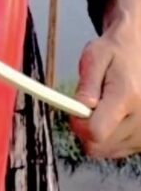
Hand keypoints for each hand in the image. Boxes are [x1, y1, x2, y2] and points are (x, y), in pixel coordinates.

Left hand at [70, 13, 140, 158]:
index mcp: (127, 95)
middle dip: (87, 127)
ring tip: (105, 106)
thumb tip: (78, 109)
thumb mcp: (95, 56)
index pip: (96, 131)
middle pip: (100, 145)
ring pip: (107, 151)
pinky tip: (114, 116)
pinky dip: (110, 137)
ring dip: (99, 133)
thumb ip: (86, 84)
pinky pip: (117, 150)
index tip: (74, 110)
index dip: (79, 123)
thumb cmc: (116, 52)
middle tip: (89, 104)